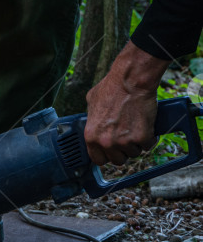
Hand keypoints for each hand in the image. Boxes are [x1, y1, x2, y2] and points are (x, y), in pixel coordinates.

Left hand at [84, 41, 169, 165]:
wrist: (130, 81)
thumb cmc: (111, 88)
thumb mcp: (91, 104)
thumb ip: (92, 119)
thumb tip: (93, 122)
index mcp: (91, 136)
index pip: (97, 160)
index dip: (106, 155)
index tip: (111, 151)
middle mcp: (106, 142)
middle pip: (117, 160)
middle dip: (123, 151)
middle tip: (126, 138)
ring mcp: (124, 141)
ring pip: (134, 153)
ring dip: (137, 144)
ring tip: (136, 128)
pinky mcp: (142, 137)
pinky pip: (148, 145)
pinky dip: (150, 138)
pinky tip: (147, 127)